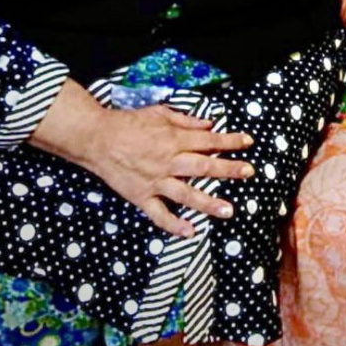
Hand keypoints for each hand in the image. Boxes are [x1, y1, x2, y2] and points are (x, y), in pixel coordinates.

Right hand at [85, 104, 254, 237]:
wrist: (97, 139)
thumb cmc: (129, 122)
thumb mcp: (160, 113)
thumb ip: (186, 121)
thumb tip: (209, 124)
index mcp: (174, 139)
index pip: (208, 140)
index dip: (230, 140)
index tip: (248, 141)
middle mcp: (168, 161)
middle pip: (204, 166)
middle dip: (228, 169)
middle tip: (249, 172)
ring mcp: (155, 181)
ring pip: (186, 194)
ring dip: (209, 203)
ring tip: (229, 211)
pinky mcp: (141, 197)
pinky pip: (159, 214)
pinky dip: (174, 225)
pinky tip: (190, 233)